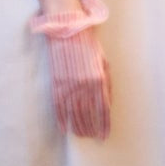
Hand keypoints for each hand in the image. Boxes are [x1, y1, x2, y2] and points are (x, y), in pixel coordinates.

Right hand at [30, 0, 110, 139]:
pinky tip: (64, 129)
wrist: (67, 28)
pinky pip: (58, 106)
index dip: (104, 123)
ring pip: (74, 113)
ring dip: (78, 126)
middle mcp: (84, 84)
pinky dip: (61, 119)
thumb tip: (108, 101)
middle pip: (88, 113)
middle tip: (93, 137)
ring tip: (82, 135)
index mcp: (98, 78)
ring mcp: (68, 84)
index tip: (104, 135)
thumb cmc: (88, 43)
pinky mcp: (56, 82)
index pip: (103, 108)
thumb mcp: (103, 60)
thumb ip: (107, 81)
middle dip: (91, 128)